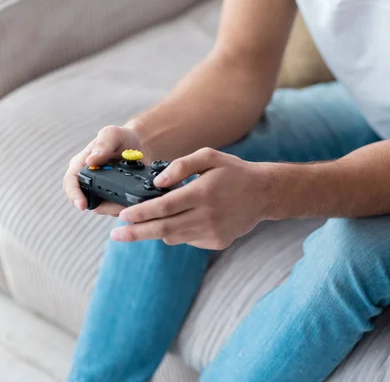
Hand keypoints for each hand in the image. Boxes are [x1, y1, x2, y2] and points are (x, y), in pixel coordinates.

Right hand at [63, 125, 143, 215]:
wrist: (139, 144)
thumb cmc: (121, 138)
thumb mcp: (112, 134)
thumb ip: (103, 145)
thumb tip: (91, 161)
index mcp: (81, 164)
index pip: (70, 182)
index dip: (74, 194)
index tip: (82, 205)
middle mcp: (88, 179)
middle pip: (85, 200)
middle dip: (101, 205)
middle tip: (118, 206)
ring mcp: (100, 190)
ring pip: (102, 207)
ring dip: (115, 208)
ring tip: (130, 202)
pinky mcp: (113, 196)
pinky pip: (115, 207)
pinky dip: (125, 206)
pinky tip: (135, 202)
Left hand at [111, 148, 269, 249]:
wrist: (264, 193)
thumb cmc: (233, 171)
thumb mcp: (209, 157)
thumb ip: (181, 166)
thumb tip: (157, 182)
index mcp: (203, 193)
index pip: (164, 207)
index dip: (140, 213)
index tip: (122, 216)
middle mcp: (207, 216)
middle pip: (163, 229)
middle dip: (136, 233)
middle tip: (115, 235)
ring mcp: (213, 232)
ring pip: (174, 237)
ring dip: (155, 232)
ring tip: (140, 226)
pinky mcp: (218, 242)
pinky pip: (188, 240)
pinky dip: (178, 232)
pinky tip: (181, 220)